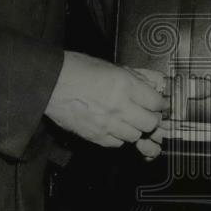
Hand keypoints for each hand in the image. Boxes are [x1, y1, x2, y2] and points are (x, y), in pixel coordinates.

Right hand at [46, 51, 169, 158]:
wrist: (49, 83)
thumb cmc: (78, 69)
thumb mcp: (112, 66)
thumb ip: (136, 77)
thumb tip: (155, 83)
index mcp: (125, 85)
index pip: (156, 103)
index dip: (160, 104)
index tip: (159, 104)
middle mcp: (119, 106)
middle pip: (150, 123)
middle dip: (152, 119)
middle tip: (147, 113)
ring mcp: (107, 124)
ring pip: (135, 136)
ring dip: (135, 129)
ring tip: (128, 119)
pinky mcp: (95, 136)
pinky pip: (117, 143)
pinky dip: (119, 137)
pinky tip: (114, 126)